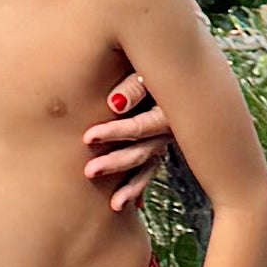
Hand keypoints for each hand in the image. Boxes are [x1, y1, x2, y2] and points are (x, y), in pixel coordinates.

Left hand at [81, 72, 172, 213]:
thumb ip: (134, 84)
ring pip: (148, 167)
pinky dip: (139, 187)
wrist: (178, 63)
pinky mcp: (159, 145)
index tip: (88, 138)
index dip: (114, 132)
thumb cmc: (153, 60)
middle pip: (143, 151)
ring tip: (114, 205)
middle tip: (89, 172)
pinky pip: (150, 170)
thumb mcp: (147, 66)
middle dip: (116, 163)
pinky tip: (130, 206)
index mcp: (169, 108)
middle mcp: (170, 129)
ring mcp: (165, 140)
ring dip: (131, 186)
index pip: (140, 126)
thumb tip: (114, 104)